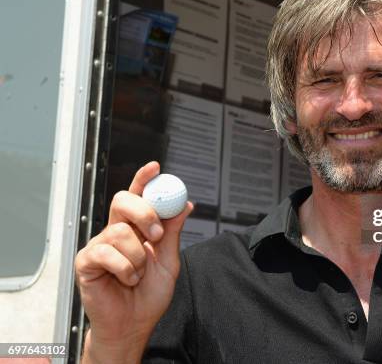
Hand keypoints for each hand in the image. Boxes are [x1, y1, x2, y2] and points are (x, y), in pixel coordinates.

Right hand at [75, 162, 192, 361]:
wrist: (134, 324)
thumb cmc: (149, 295)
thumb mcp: (169, 261)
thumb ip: (174, 233)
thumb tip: (185, 205)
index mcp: (137, 228)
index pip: (138, 196)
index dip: (144, 179)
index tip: (156, 167)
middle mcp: (117, 231)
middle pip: (122, 200)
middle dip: (143, 212)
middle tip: (157, 233)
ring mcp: (100, 245)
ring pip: (119, 231)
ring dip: (138, 256)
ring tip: (139, 273)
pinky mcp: (86, 261)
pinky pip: (105, 253)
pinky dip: (124, 268)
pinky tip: (126, 280)